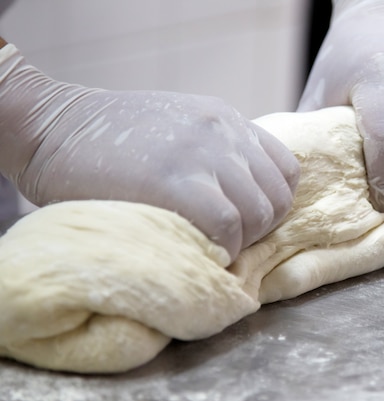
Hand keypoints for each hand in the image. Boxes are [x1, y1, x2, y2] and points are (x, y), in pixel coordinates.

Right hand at [0, 43, 299, 261]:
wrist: (51, 125)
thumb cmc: (109, 140)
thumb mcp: (177, 130)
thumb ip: (213, 154)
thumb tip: (238, 201)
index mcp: (226, 120)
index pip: (286, 171)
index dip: (273, 206)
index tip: (247, 224)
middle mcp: (224, 132)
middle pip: (277, 199)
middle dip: (258, 232)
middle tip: (226, 244)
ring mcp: (203, 153)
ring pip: (259, 215)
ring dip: (240, 243)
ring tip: (209, 248)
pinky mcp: (176, 180)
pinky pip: (227, 226)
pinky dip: (221, 248)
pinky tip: (197, 250)